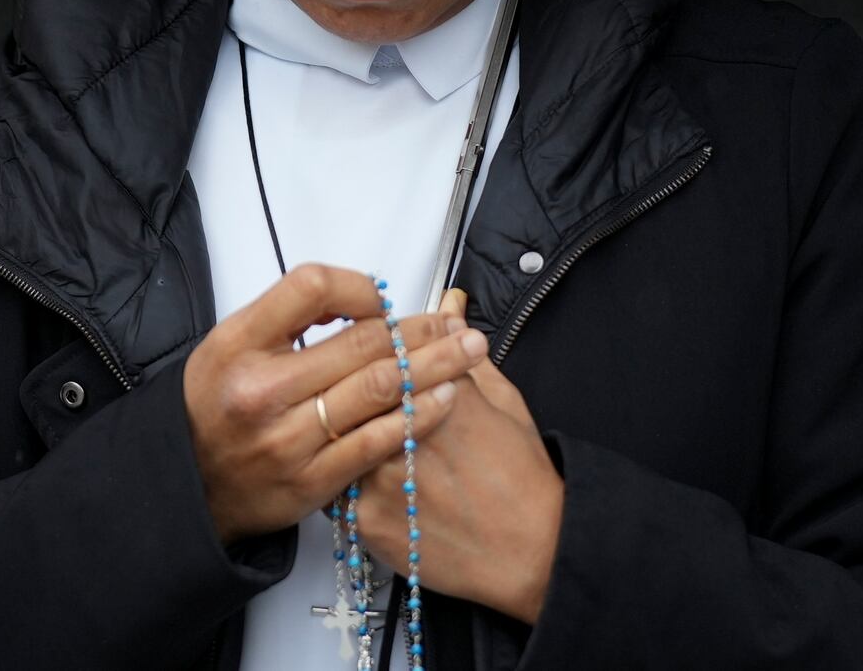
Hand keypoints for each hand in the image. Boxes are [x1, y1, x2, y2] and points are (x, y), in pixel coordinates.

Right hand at [183, 265, 490, 543]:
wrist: (191, 483)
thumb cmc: (219, 405)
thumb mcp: (233, 343)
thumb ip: (289, 317)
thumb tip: (363, 298)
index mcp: (240, 344)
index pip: (311, 289)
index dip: (358, 286)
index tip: (383, 297)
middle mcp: (263, 389)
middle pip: (360, 343)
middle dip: (420, 328)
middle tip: (455, 322)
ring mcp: (289, 438)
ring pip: (378, 390)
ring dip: (434, 366)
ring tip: (468, 351)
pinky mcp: (312, 480)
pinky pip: (378, 441)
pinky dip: (418, 416)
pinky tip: (447, 398)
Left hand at [355, 289, 563, 623]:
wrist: (529, 553)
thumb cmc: (521, 481)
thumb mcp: (503, 400)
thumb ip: (465, 352)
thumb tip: (451, 309)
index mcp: (441, 392)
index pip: (387, 348)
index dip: (379, 346)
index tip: (382, 351)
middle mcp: (405, 430)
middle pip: (354, 388)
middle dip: (352, 383)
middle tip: (363, 393)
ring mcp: (379, 475)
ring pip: (333, 433)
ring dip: (337, 427)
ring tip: (353, 431)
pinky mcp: (364, 516)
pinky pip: (333, 483)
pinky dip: (340, 474)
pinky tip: (359, 474)